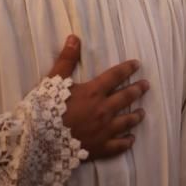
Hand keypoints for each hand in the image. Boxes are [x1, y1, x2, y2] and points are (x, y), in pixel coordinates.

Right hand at [47, 35, 148, 159]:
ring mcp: (104, 130)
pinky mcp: (100, 148)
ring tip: (142, 112)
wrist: (39, 140)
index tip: (137, 64)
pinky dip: (126, 142)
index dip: (127, 69)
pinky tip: (131, 139)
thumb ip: (66, 59)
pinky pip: (118, 145)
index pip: (115, 76)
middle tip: (146, 85)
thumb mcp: (54, 80)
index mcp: (94, 92)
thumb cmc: (45, 108)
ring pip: (126, 121)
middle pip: (126, 97)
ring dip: (136, 116)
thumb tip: (75, 37)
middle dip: (137, 90)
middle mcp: (104, 110)